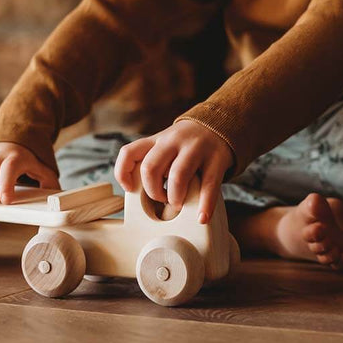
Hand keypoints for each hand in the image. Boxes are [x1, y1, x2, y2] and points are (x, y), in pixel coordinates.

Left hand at [114, 120, 233, 223]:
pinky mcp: (217, 159)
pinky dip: (205, 205)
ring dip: (175, 197)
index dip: (123, 173)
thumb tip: (143, 197)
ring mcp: (195, 148)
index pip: (129, 152)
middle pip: (150, 168)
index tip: (129, 189)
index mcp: (157, 140)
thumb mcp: (165, 145)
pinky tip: (202, 217)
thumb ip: (153, 162)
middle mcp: (173, 141)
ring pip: (177, 176)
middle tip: (162, 200)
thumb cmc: (186, 145)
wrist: (219, 125)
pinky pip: (208, 185)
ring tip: (178, 204)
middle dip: (153, 191)